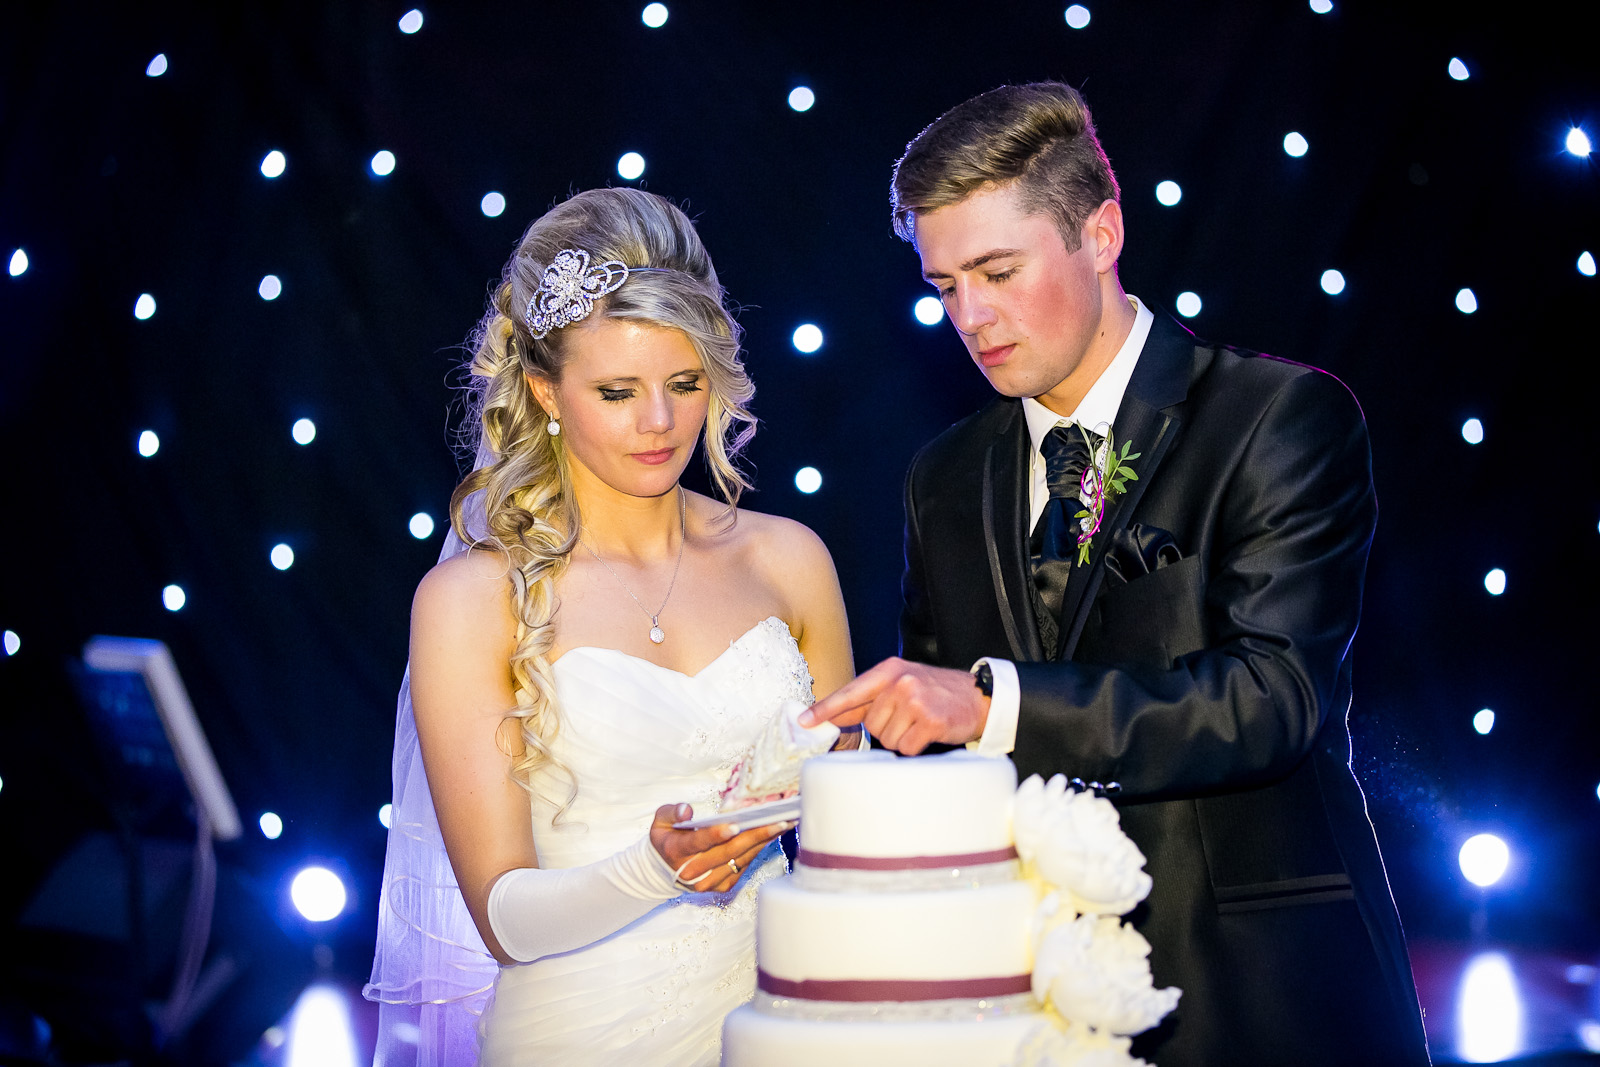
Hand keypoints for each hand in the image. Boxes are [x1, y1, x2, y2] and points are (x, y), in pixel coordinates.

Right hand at [649, 804, 789, 893]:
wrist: (665, 870)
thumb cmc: (667, 838)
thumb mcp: (660, 821)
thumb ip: (672, 812)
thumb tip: (687, 811)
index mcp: (677, 851)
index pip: (699, 842)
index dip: (717, 834)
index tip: (735, 825)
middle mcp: (693, 871)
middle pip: (728, 852)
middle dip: (755, 835)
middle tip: (778, 820)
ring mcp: (709, 882)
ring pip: (740, 859)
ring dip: (764, 842)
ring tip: (783, 824)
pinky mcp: (722, 886)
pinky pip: (744, 866)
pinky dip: (758, 850)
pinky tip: (772, 835)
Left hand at [799, 657, 988, 754]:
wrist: (979, 697)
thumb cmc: (936, 693)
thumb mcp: (903, 683)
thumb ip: (870, 698)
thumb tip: (833, 717)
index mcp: (889, 671)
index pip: (850, 692)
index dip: (825, 709)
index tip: (804, 721)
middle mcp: (900, 682)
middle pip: (871, 724)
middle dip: (886, 728)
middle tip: (909, 718)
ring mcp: (915, 701)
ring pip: (887, 739)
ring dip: (902, 738)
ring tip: (920, 723)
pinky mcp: (930, 721)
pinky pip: (906, 747)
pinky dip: (916, 746)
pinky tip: (929, 732)